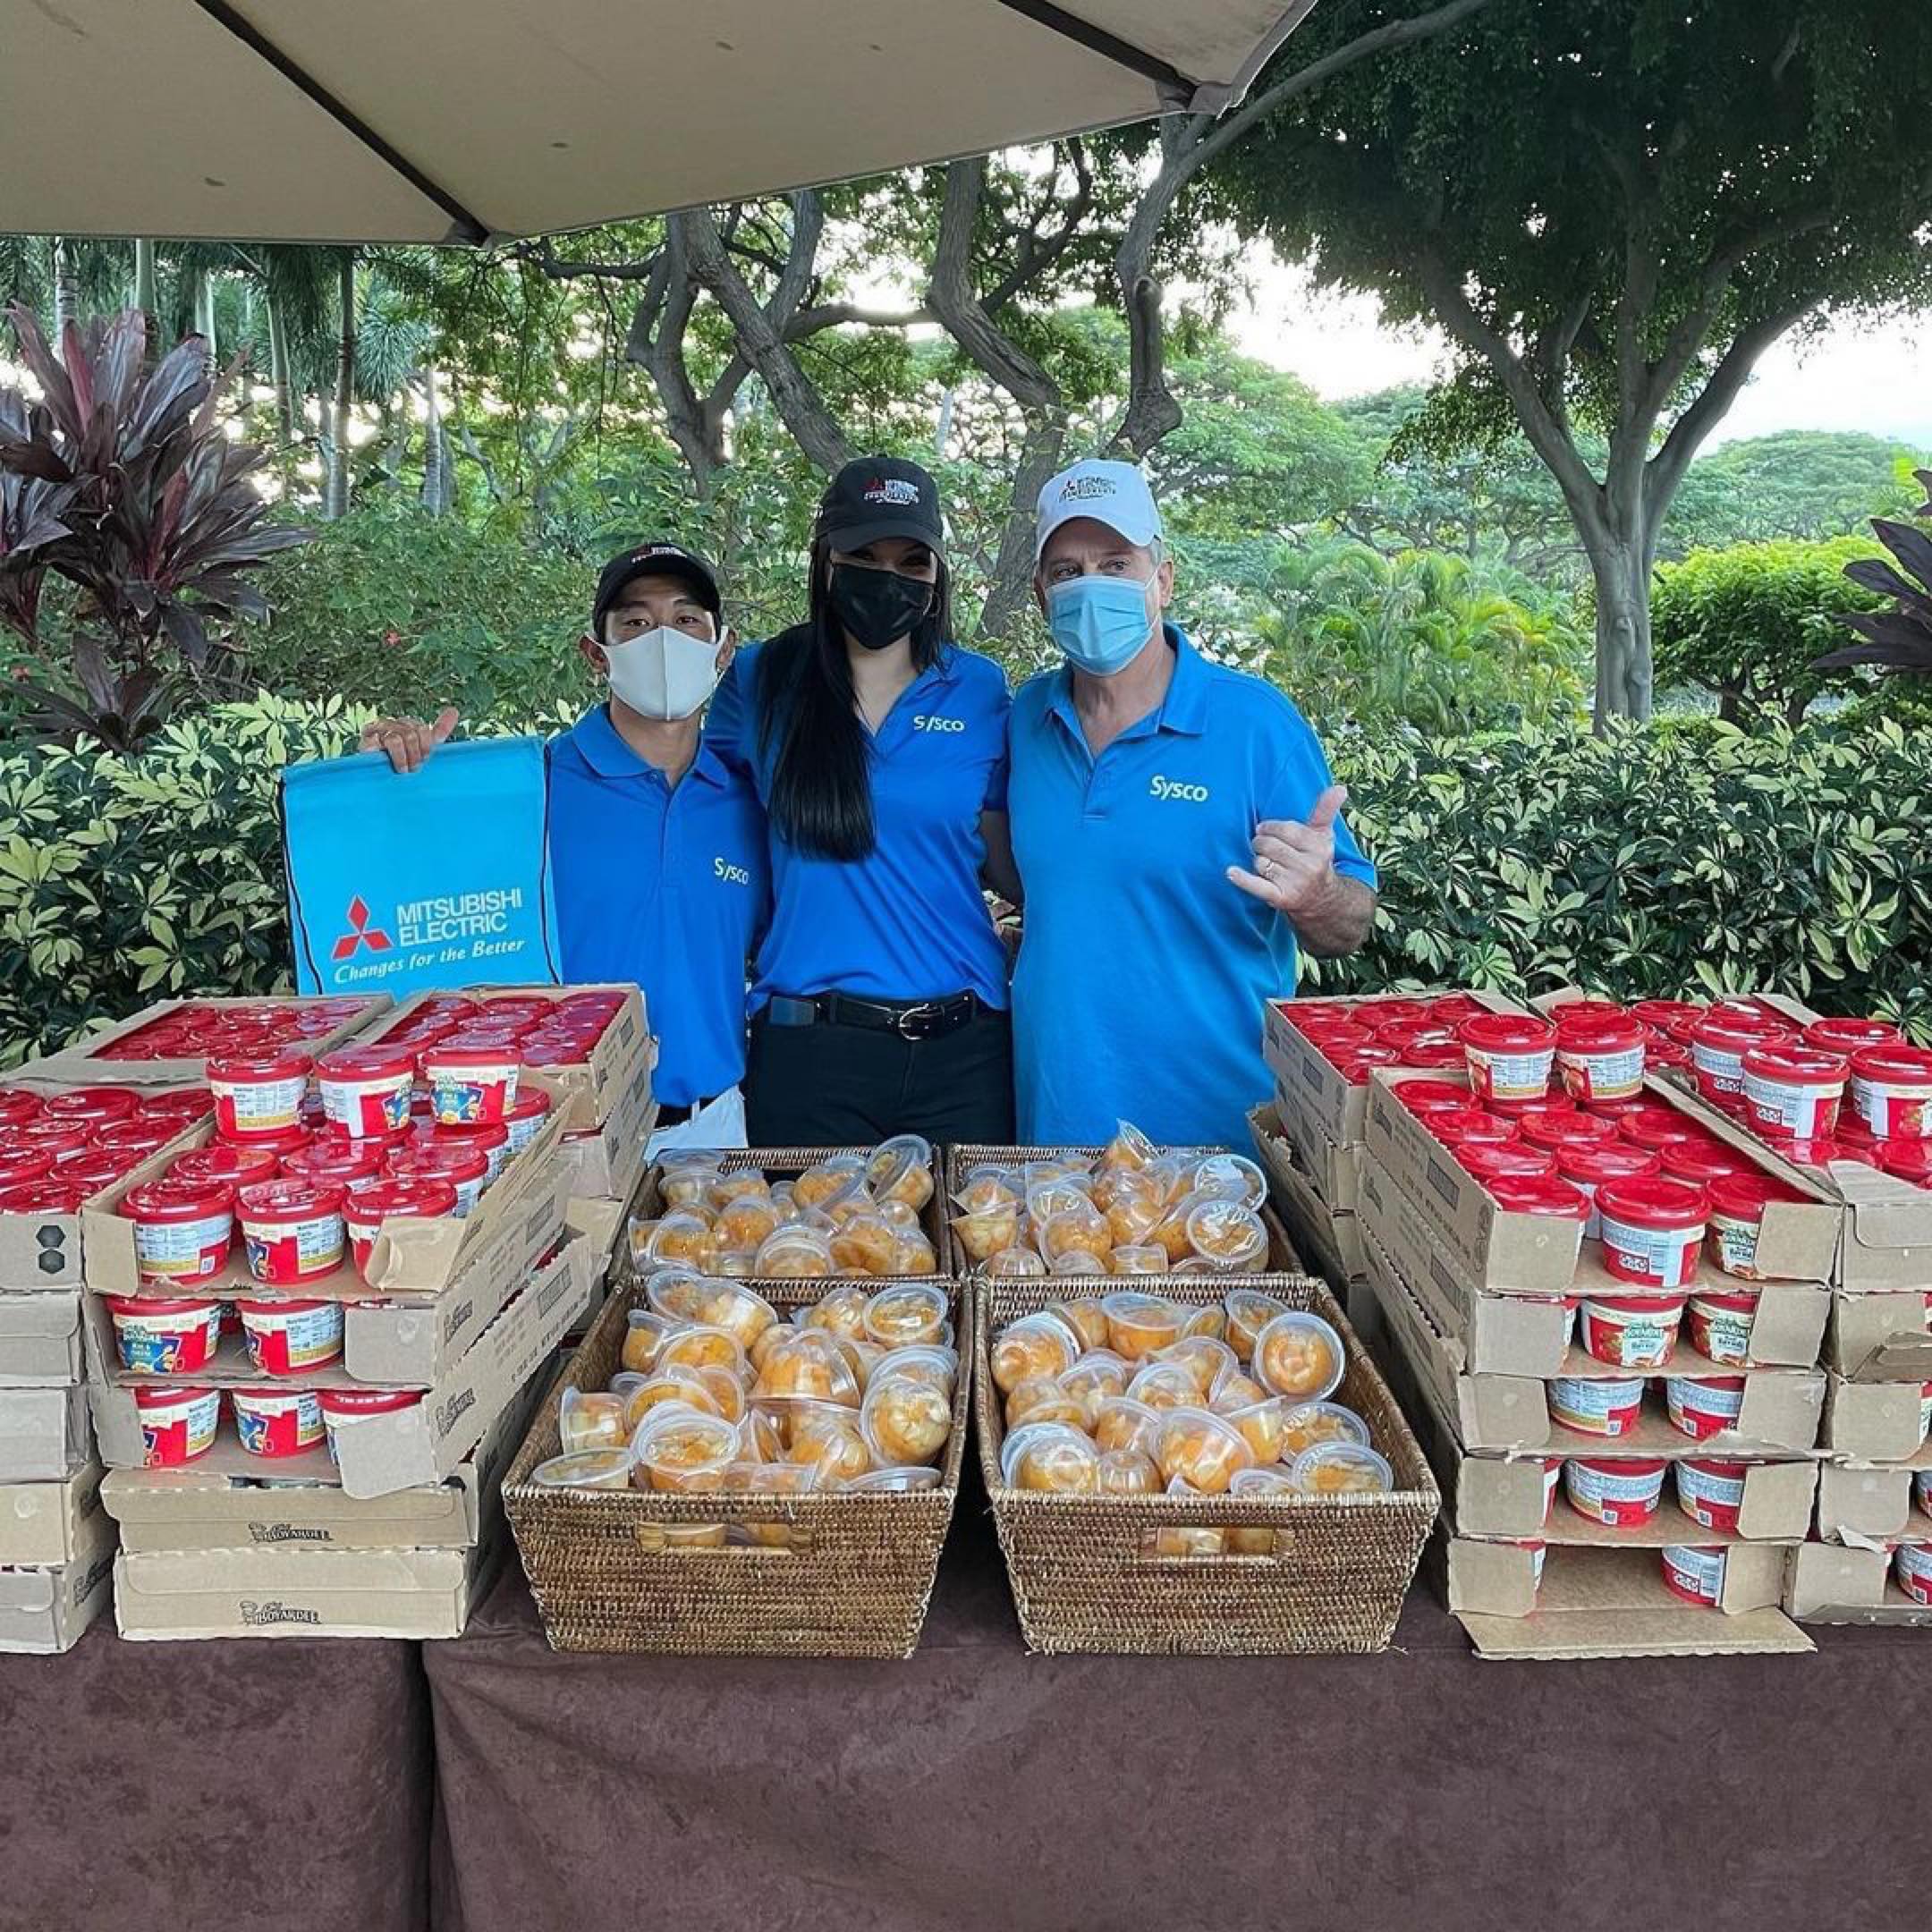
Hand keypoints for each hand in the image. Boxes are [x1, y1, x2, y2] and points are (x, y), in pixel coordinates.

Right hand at [359, 706, 456, 773]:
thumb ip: (438, 730)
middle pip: (415, 732)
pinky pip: (388, 741)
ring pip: (403, 736)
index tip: (425, 760)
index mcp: (406, 725)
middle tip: (415, 768)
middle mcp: (392, 724)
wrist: (377, 780)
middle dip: (418, 753)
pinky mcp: (367, 741)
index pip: (424, 730)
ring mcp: (377, 731)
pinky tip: (397, 766)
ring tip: (405, 770)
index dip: (427, 747)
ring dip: (407, 757)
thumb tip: (453, 711)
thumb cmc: (402, 764)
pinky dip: (398, 756)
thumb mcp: (423, 748)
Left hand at [1228, 784, 1347, 914]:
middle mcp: (1309, 866)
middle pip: (1269, 845)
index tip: (1265, 829)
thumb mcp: (1323, 835)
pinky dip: (1242, 879)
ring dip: (1258, 861)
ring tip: (1268, 864)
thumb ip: (1326, 810)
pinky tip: (1231, 872)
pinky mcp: (1280, 898)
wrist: (1320, 898)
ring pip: (1260, 862)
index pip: (1286, 829)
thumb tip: (1339, 788)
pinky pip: (1256, 886)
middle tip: (1265, 848)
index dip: (1271, 828)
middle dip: (1261, 843)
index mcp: (1319, 847)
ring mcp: (1295, 884)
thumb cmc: (1316, 858)